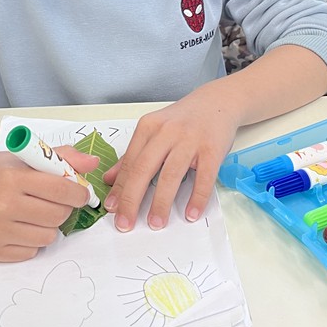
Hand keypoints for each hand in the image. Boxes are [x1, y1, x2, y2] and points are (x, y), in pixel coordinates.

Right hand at [0, 146, 98, 261]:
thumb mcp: (26, 156)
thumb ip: (62, 157)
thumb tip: (92, 164)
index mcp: (12, 177)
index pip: (61, 189)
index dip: (78, 193)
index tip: (80, 194)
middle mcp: (2, 204)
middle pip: (57, 215)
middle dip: (64, 209)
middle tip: (55, 202)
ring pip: (47, 237)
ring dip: (49, 226)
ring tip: (36, 214)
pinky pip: (31, 252)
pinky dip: (32, 241)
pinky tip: (21, 226)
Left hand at [103, 87, 238, 232]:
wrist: (217, 102)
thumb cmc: (182, 120)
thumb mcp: (154, 131)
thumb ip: (132, 155)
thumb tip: (110, 180)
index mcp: (148, 127)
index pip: (129, 162)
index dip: (119, 189)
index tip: (112, 210)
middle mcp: (167, 132)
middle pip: (144, 168)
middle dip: (132, 199)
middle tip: (125, 223)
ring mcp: (190, 140)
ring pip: (171, 174)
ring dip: (161, 202)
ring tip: (155, 223)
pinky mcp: (212, 149)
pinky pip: (203, 177)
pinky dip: (197, 198)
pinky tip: (190, 214)